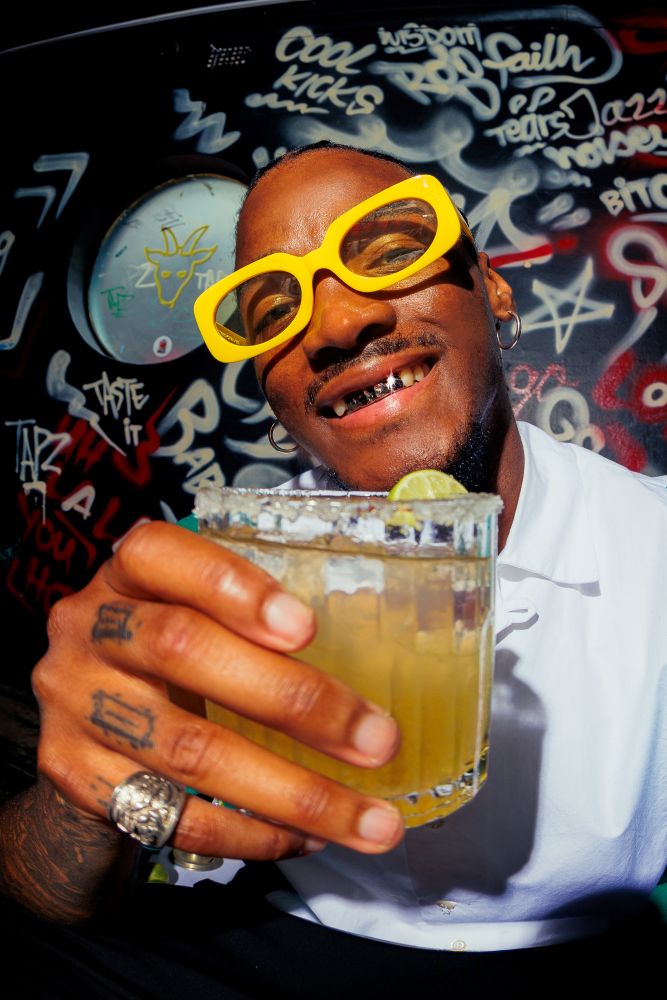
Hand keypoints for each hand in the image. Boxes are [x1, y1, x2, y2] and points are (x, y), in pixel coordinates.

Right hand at [33, 522, 402, 861]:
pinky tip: (306, 835)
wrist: (82, 719)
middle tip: (377, 740)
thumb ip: (252, 608)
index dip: (231, 586)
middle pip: (184, 652)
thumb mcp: (192, 604)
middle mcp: (89, 630)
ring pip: (189, 752)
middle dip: (294, 702)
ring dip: (293, 792)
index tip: (308, 628)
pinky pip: (171, 815)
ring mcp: (75, 706)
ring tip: (368, 820)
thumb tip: (373, 622)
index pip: (159, 553)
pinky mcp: (76, 776)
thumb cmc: (168, 648)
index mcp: (126, 572)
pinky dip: (249, 831)